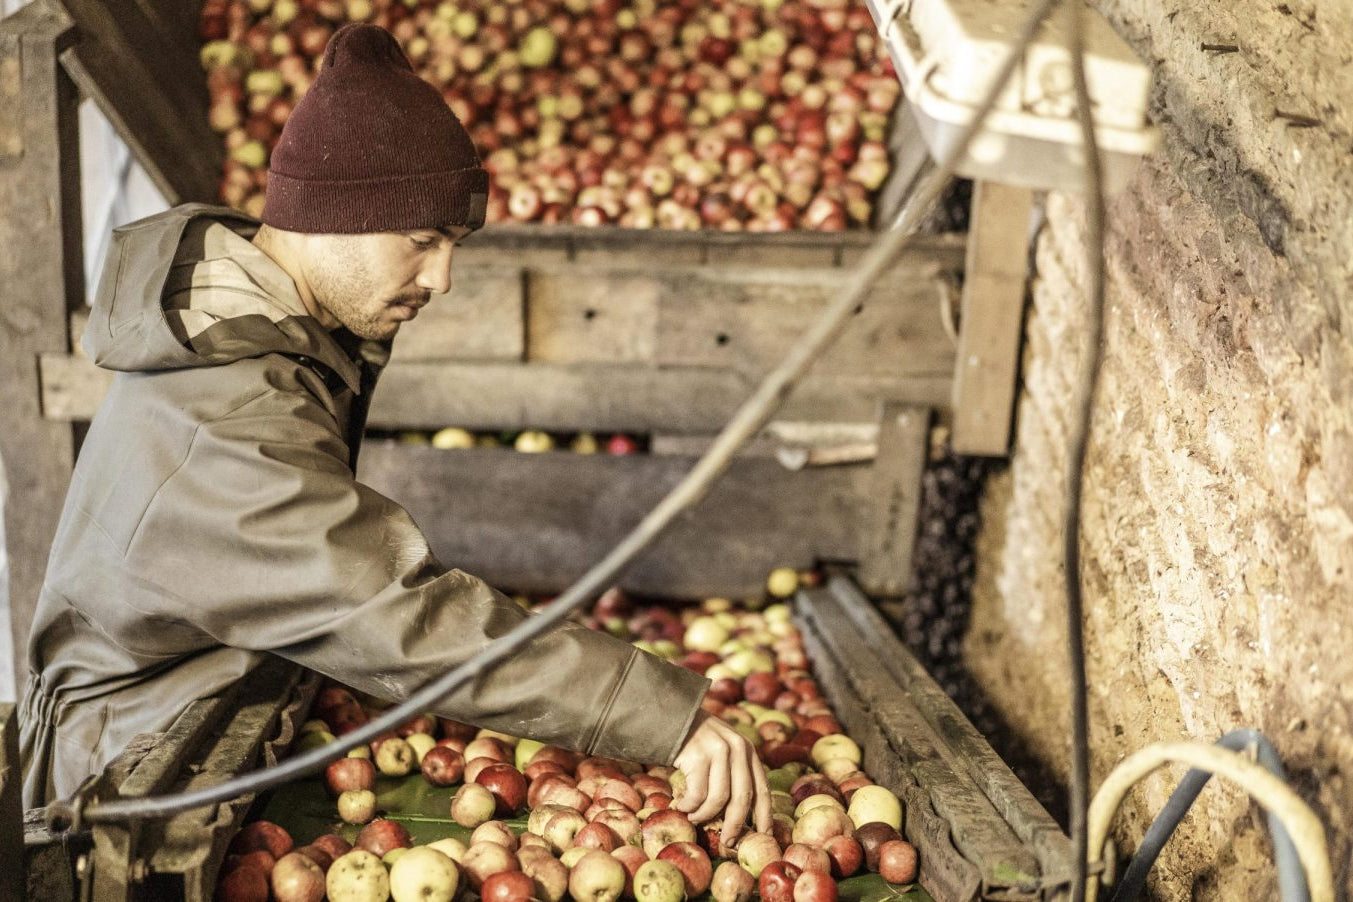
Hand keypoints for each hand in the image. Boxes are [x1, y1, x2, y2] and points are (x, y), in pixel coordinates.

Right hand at [672, 710, 772, 846]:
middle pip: (742, 798)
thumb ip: (734, 774)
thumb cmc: (696, 742)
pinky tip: (683, 806)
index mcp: (748, 750)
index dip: (764, 816)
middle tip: (727, 842)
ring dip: (705, 815)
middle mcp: (738, 749)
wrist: (670, 717)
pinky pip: (697, 794)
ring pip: (718, 799)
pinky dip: (690, 806)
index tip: (763, 835)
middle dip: (735, 825)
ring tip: (695, 818)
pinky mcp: (698, 755)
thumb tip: (739, 819)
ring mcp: (718, 750)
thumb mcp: (723, 750)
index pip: (762, 789)